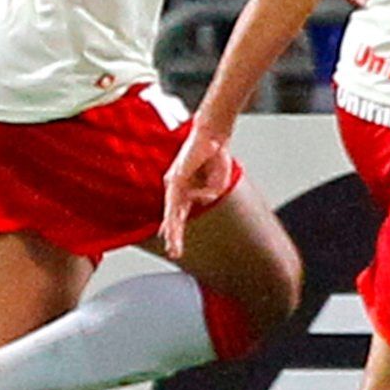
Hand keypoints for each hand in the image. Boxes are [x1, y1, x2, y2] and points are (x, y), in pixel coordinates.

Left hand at [160, 122, 235, 259]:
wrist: (215, 136)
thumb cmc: (216, 156)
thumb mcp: (218, 183)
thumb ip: (208, 195)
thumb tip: (201, 200)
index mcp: (186, 190)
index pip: (179, 214)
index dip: (176, 230)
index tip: (173, 247)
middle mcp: (177, 187)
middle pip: (173, 217)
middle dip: (174, 237)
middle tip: (174, 253)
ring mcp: (174, 183)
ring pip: (171, 213)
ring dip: (173, 231)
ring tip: (173, 247)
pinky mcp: (175, 177)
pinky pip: (181, 197)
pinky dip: (195, 198)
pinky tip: (200, 199)